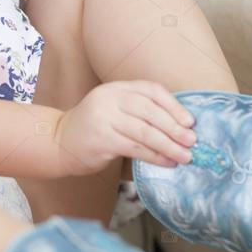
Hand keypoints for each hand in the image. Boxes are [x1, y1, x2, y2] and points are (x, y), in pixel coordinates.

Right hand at [53, 79, 196, 177]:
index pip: (150, 91)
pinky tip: (167, 162)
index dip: (173, 105)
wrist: (59, 142)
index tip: (190, 122)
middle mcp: (109, 98)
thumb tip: (180, 126)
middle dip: (175, 127)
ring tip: (185, 156)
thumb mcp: (114, 111)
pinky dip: (155, 156)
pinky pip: (135, 148)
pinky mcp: (101, 139)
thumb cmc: (94, 129)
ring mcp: (103, 118)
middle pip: (150, 110)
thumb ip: (139, 112)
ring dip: (169, 145)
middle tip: (192, 141)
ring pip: (145, 131)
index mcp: (115, 88)